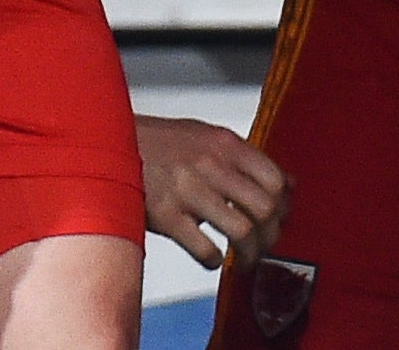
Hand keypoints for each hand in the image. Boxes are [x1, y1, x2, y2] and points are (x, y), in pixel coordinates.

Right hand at [136, 113, 290, 271]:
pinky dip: (214, 260)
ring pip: (242, 231)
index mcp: (225, 144)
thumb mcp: (207, 137)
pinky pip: (205, 248)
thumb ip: (245, 158)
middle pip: (265, 208)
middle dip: (271, 235)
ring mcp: (189, 191)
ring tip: (245, 261)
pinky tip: (213, 259)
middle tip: (265, 247)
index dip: (284, 206)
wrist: (111, 144)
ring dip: (250, 253)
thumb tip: (288, 183)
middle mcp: (212, 165)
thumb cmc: (161, 143)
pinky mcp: (166, 216)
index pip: (275, 179)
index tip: (280, 220)